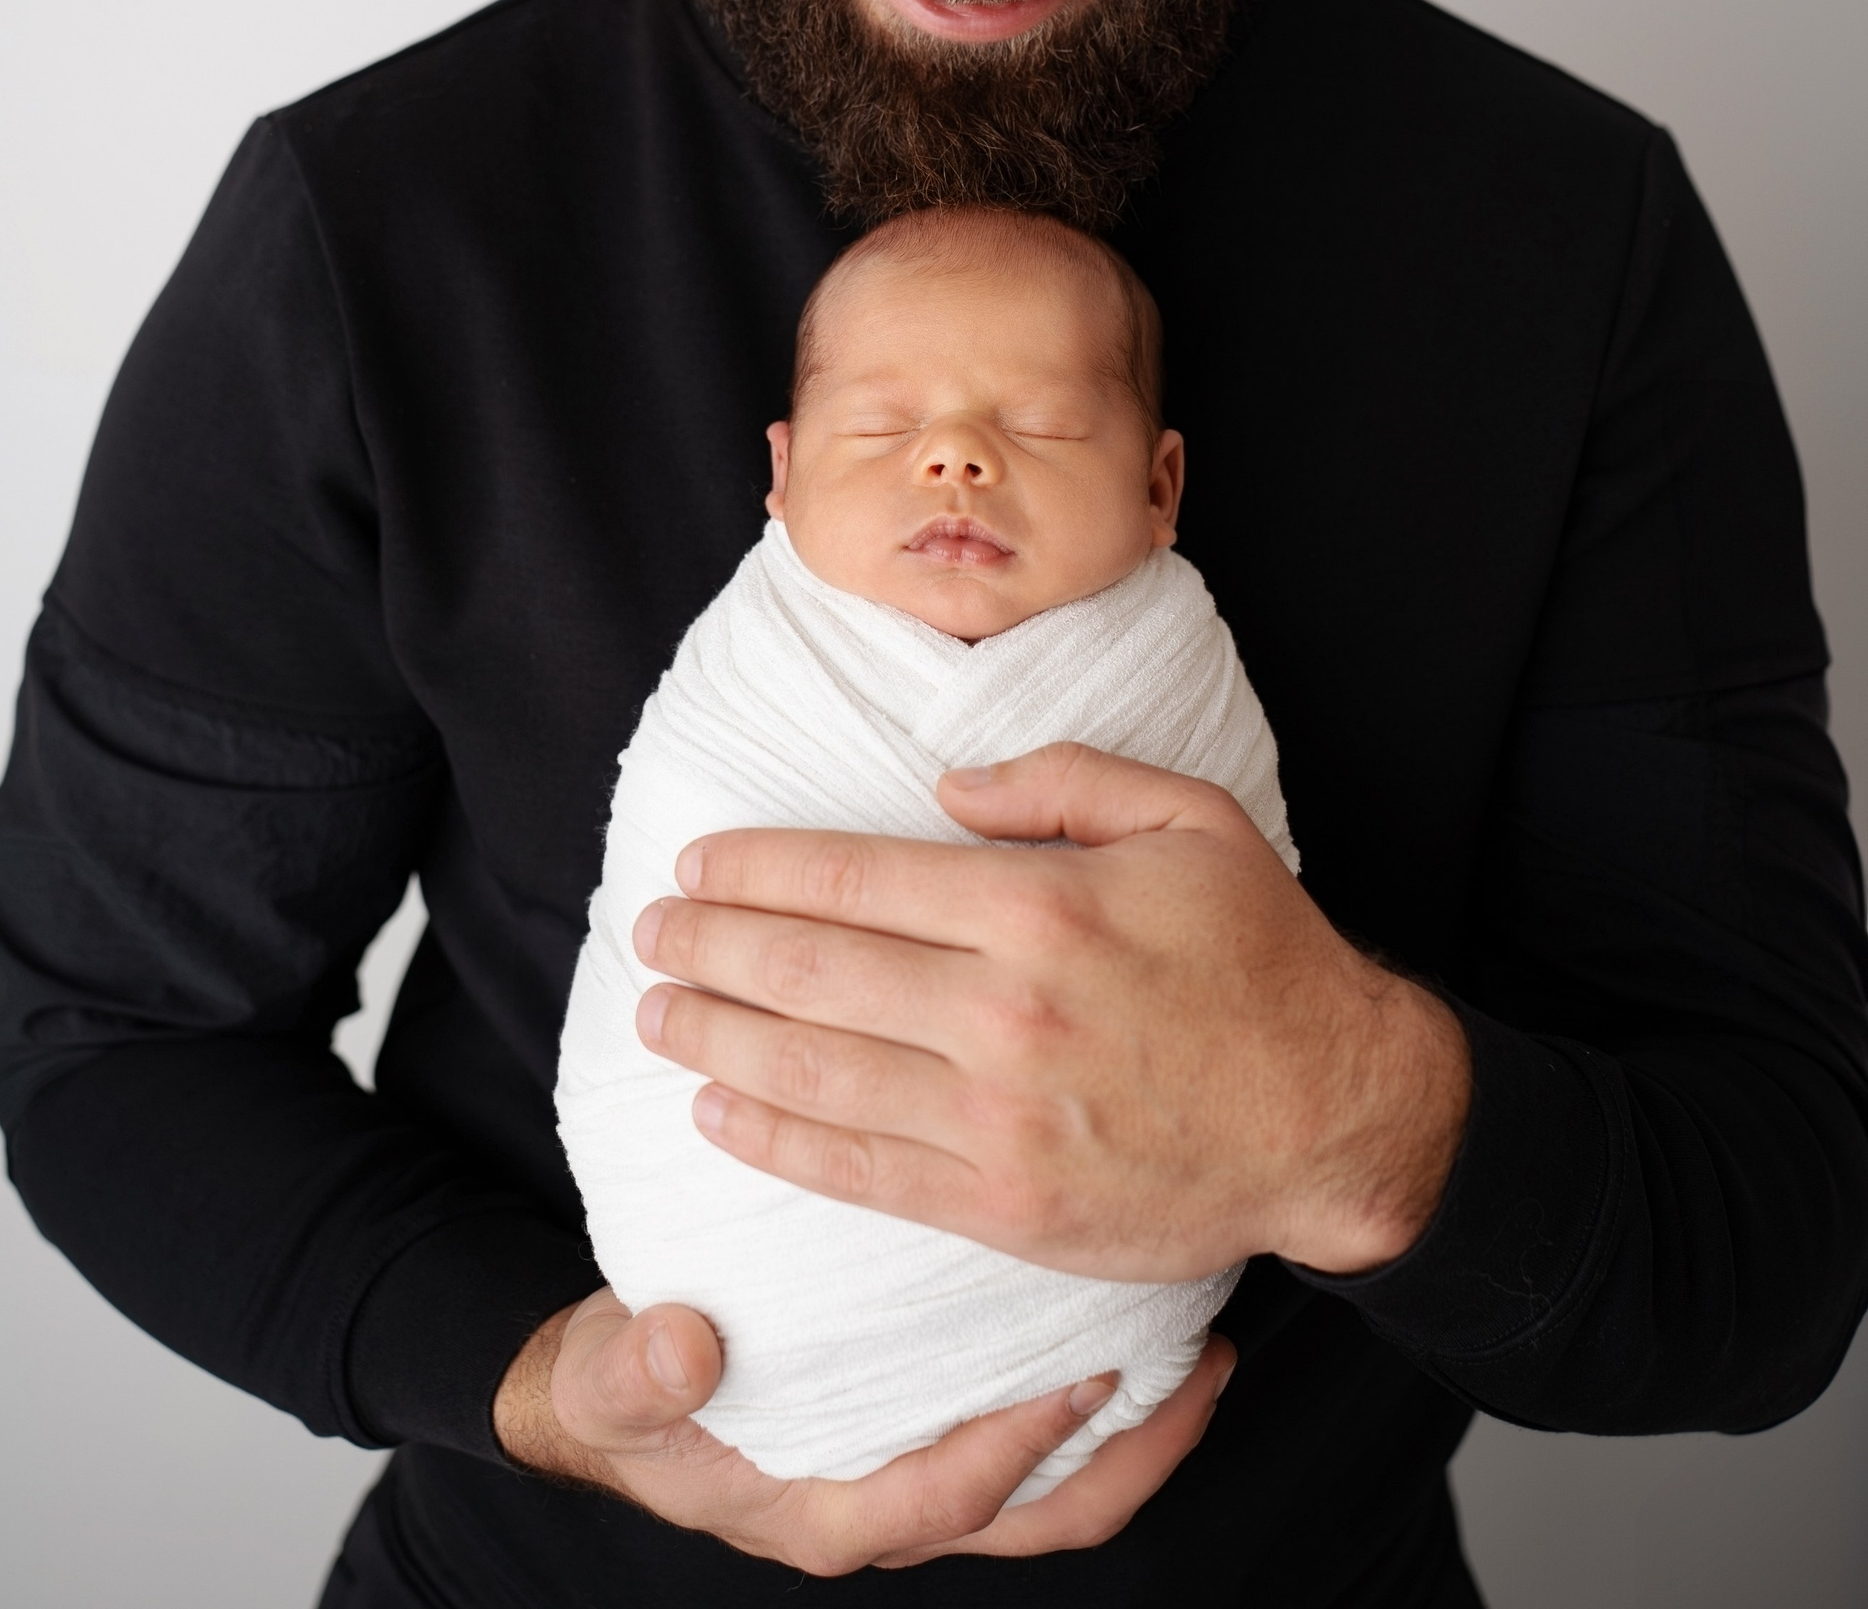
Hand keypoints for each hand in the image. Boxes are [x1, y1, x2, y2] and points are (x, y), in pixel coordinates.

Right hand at [493, 1287, 1233, 1571]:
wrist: (615, 1392)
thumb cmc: (622, 1391)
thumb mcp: (610, 1380)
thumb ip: (638, 1373)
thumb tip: (679, 1349)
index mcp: (831, 1513)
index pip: (955, 1497)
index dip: (1022, 1446)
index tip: (1085, 1376)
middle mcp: (893, 1507)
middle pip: (1047, 1512)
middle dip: (1137, 1454)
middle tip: (1205, 1366)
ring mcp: (923, 1473)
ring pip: (1060, 1487)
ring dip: (1138, 1431)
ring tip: (1201, 1346)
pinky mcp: (934, 1432)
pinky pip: (1038, 1440)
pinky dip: (1095, 1400)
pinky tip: (1127, 1318)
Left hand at [634, 743, 1470, 1279]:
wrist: (1338, 1115)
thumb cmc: (1263, 956)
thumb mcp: (1187, 819)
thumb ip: (1059, 782)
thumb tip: (942, 790)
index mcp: (1040, 906)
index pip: (854, 878)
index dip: (758, 870)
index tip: (697, 864)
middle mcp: (1005, 1011)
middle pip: (814, 971)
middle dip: (712, 947)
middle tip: (649, 930)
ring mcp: (1001, 1119)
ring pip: (817, 1074)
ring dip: (719, 1039)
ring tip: (658, 1013)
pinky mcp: (1007, 1205)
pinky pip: (862, 1171)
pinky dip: (776, 1142)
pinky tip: (721, 1111)